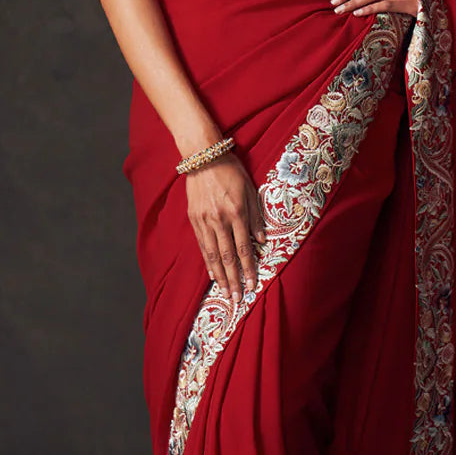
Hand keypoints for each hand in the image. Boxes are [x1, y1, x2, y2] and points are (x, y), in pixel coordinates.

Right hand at [183, 152, 266, 308]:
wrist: (203, 156)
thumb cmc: (231, 171)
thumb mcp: (250, 190)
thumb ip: (255, 216)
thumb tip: (261, 240)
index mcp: (236, 212)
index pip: (244, 248)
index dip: (249, 268)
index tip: (253, 284)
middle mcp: (219, 219)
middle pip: (227, 256)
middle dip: (234, 279)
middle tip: (237, 298)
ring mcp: (204, 220)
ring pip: (212, 254)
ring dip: (219, 276)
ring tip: (224, 292)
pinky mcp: (194, 218)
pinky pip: (201, 245)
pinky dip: (207, 261)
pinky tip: (212, 273)